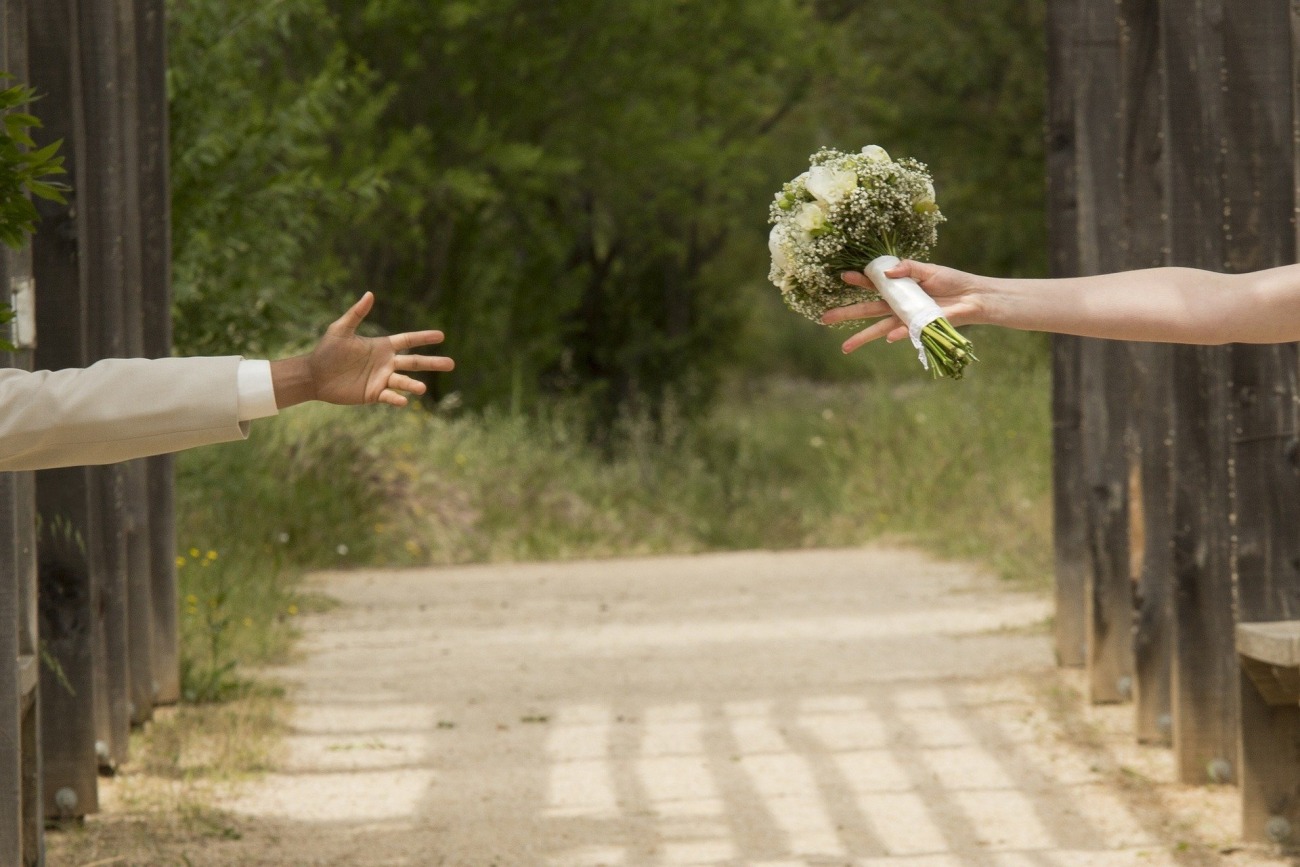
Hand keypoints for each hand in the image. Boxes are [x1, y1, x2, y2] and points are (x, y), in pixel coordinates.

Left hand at [271, 292, 453, 408]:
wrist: (314, 375)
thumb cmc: (326, 351)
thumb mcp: (341, 329)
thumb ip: (357, 314)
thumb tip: (370, 294)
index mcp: (382, 346)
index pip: (408, 340)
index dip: (424, 338)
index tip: (441, 335)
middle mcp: (386, 363)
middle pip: (414, 362)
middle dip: (433, 363)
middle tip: (452, 364)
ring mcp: (381, 379)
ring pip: (404, 382)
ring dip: (414, 385)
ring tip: (423, 388)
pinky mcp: (373, 394)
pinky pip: (389, 396)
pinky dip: (397, 399)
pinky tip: (404, 401)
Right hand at [820, 260, 984, 353]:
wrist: (973, 297)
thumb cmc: (951, 282)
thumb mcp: (929, 269)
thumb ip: (908, 268)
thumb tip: (887, 272)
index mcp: (899, 288)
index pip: (873, 285)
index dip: (858, 281)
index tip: (843, 277)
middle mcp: (898, 305)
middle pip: (866, 311)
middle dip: (846, 314)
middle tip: (824, 318)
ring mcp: (906, 318)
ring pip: (878, 329)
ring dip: (862, 338)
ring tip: (844, 348)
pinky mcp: (919, 327)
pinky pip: (904, 332)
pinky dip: (898, 334)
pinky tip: (889, 338)